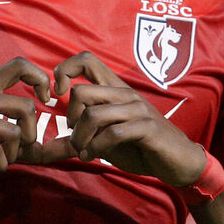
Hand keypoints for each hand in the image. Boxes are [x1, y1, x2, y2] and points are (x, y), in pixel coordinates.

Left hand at [39, 51, 207, 186]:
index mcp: (115, 90)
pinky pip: (113, 133)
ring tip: (83, 151)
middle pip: (81, 92)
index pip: (86, 60)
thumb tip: (44, 148)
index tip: (55, 95)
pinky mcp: (147, 128)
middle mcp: (125, 94)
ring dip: (81, 138)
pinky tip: (93, 157)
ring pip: (93, 114)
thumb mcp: (104, 141)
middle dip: (70, 119)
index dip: (64, 71)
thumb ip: (78, 139)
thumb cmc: (140, 148)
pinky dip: (96, 148)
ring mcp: (137, 109)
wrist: (179, 163)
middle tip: (74, 138)